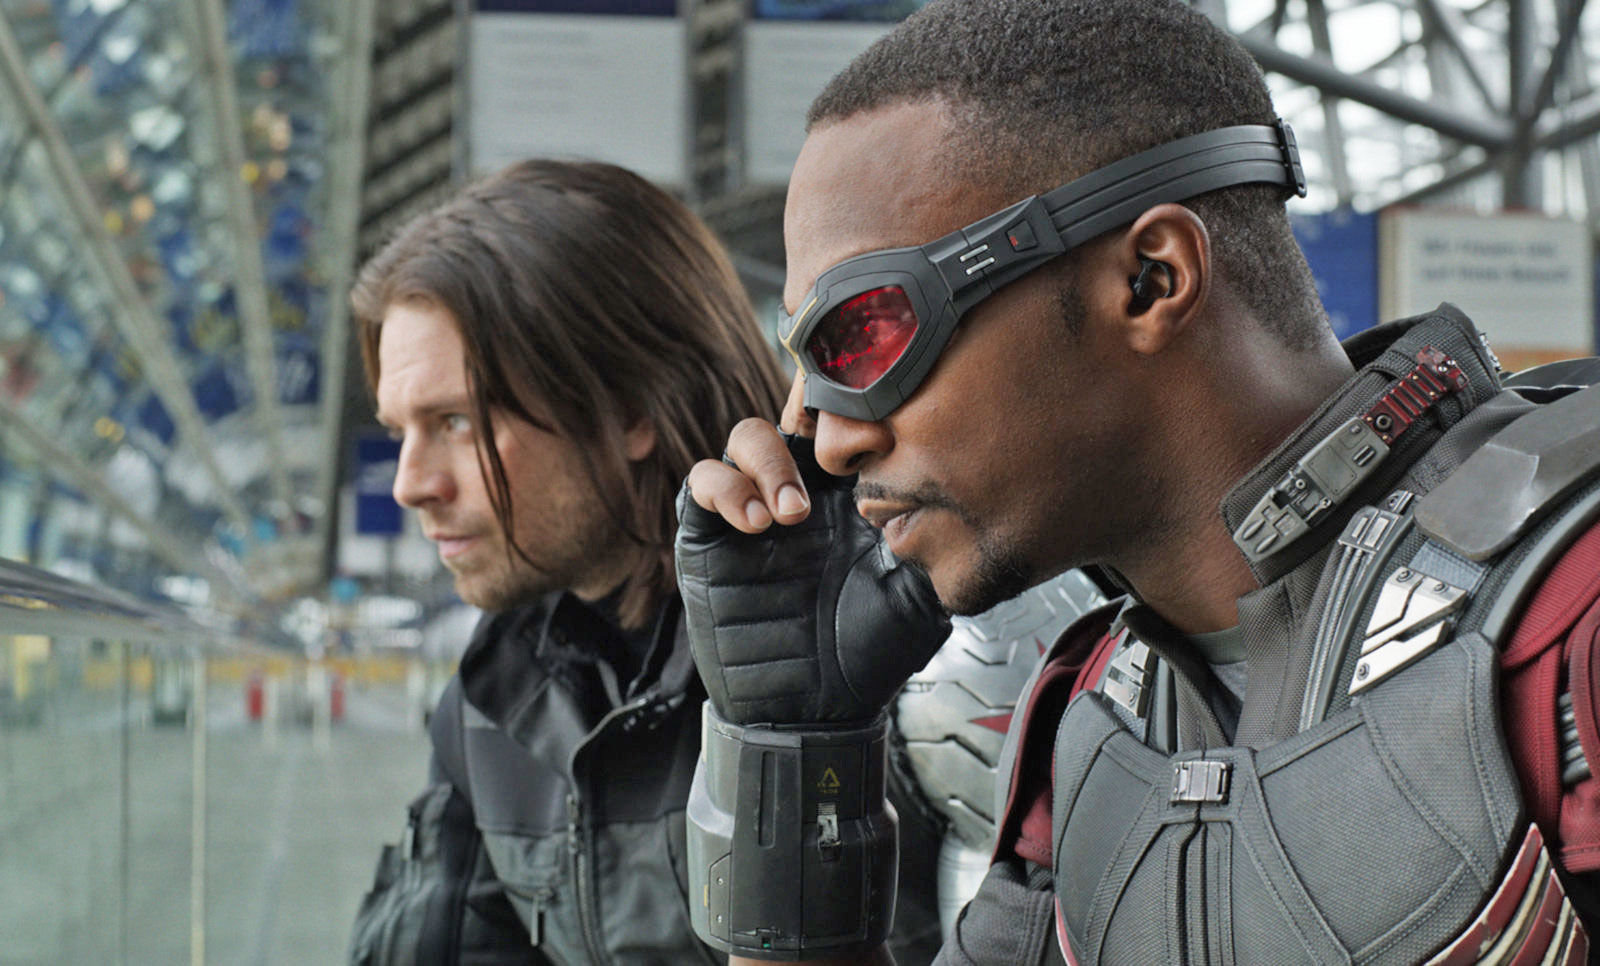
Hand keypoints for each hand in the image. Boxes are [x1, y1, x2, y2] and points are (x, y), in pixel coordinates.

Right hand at [675, 421, 948, 725]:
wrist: (810, 712)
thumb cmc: (867, 659)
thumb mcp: (916, 599)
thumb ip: (929, 549)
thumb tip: (957, 505)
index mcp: (849, 497)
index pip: (843, 427)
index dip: (849, 409)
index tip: (868, 419)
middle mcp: (800, 492)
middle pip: (793, 418)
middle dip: (807, 428)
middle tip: (826, 481)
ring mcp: (752, 508)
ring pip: (745, 438)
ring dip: (765, 462)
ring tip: (787, 516)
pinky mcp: (710, 534)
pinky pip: (705, 481)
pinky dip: (726, 488)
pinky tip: (753, 524)